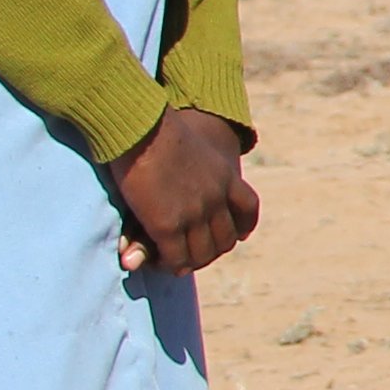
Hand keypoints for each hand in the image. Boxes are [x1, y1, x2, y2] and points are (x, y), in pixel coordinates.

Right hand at [112, 105, 258, 278]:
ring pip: (202, 254)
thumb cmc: (155, 125)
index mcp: (225, 175)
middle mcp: (216, 198)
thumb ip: (193, 164)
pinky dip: (169, 264)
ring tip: (175, 262)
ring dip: (190, 262)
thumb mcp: (189, 144)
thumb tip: (194, 159)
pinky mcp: (168, 225)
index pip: (248, 208)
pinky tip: (158, 261)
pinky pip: (175, 258)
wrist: (141, 125)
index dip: (243, 225)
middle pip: (226, 239)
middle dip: (212, 250)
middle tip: (194, 253)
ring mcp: (194, 214)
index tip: (239, 235)